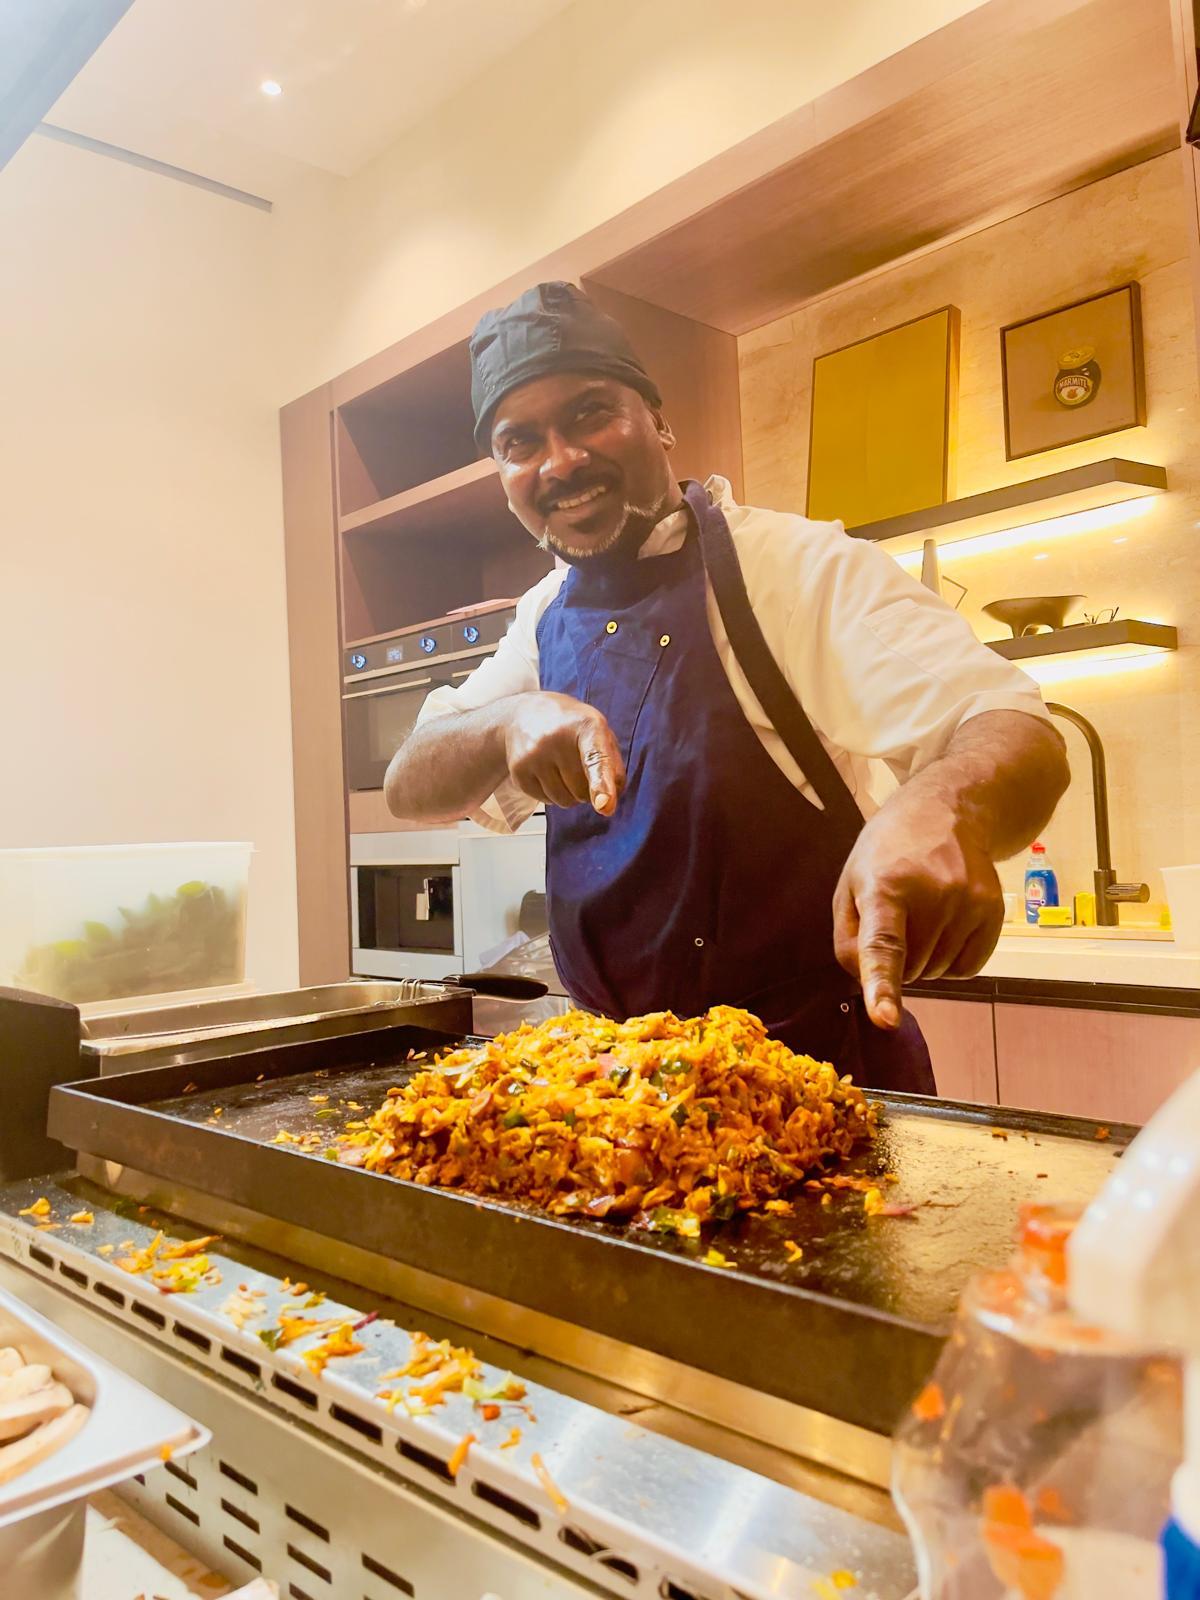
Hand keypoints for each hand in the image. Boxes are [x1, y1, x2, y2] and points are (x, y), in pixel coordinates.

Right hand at [504, 692, 625, 813]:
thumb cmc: (571, 726)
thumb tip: (607, 804)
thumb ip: (612, 766)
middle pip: (582, 791)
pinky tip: (548, 772)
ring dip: (570, 794)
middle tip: (579, 765)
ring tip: (563, 768)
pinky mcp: (518, 770)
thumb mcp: (599, 732)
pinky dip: (552, 794)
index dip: (601, 783)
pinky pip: (546, 801)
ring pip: (564, 800)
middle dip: (587, 788)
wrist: (525, 713)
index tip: (604, 805)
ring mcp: (533, 754)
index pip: (596, 759)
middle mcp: (556, 738)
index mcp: (586, 725)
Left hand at [832, 795, 1003, 1029]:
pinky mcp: (994, 912)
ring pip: (936, 973)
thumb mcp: (851, 885)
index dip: (882, 985)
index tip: (885, 1018)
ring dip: (924, 959)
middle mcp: (933, 894)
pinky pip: (967, 970)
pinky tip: (946, 927)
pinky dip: (951, 962)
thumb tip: (869, 982)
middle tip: (899, 916)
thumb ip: (850, 939)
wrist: (947, 812)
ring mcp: (969, 903)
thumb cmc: (888, 855)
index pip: (883, 945)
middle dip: (897, 959)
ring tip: (922, 913)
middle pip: (908, 970)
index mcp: (885, 886)